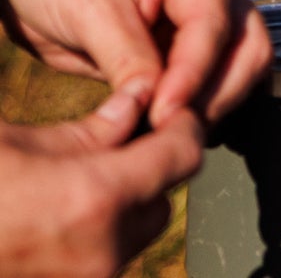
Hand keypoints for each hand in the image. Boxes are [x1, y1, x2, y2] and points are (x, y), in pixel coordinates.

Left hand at [0, 0, 269, 124]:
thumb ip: (130, 59)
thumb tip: (160, 111)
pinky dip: (187, 102)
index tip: (164, 118)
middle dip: (217, 92)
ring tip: (162, 133)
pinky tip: (155, 124)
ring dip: (207, 102)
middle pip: (246, 46)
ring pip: (233, 65)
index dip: (194, 77)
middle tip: (172, 132)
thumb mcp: (89, 8)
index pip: (215, 26)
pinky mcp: (173, 35)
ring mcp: (195, 6)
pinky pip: (198, 75)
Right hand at [0, 82, 202, 277]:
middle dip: (147, 165)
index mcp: (94, 200)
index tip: (166, 105)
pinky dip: (96, 234)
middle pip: (162, 198)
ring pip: (135, 234)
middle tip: (118, 138)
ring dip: (122, 203)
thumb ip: (89, 129)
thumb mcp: (16, 142)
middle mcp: (101, 253)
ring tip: (79, 175)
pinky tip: (58, 211)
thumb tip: (136, 103)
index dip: (180, 123)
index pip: (181, 154)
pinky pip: (102, 260)